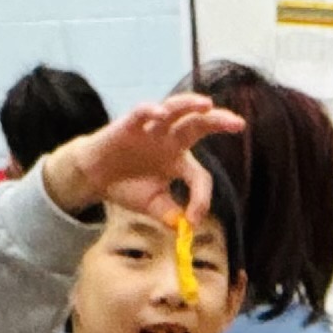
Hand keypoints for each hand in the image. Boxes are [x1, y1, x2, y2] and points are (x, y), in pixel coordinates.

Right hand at [40, 93, 246, 225]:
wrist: (94, 177)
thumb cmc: (127, 186)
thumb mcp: (152, 205)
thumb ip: (169, 214)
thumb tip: (185, 227)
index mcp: (179, 160)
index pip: (200, 174)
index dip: (200, 197)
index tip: (193, 218)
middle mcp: (170, 140)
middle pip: (199, 126)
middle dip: (219, 122)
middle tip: (238, 124)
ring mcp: (151, 129)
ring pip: (174, 110)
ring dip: (190, 105)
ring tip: (207, 105)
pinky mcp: (129, 124)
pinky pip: (142, 112)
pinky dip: (151, 111)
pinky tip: (160, 113)